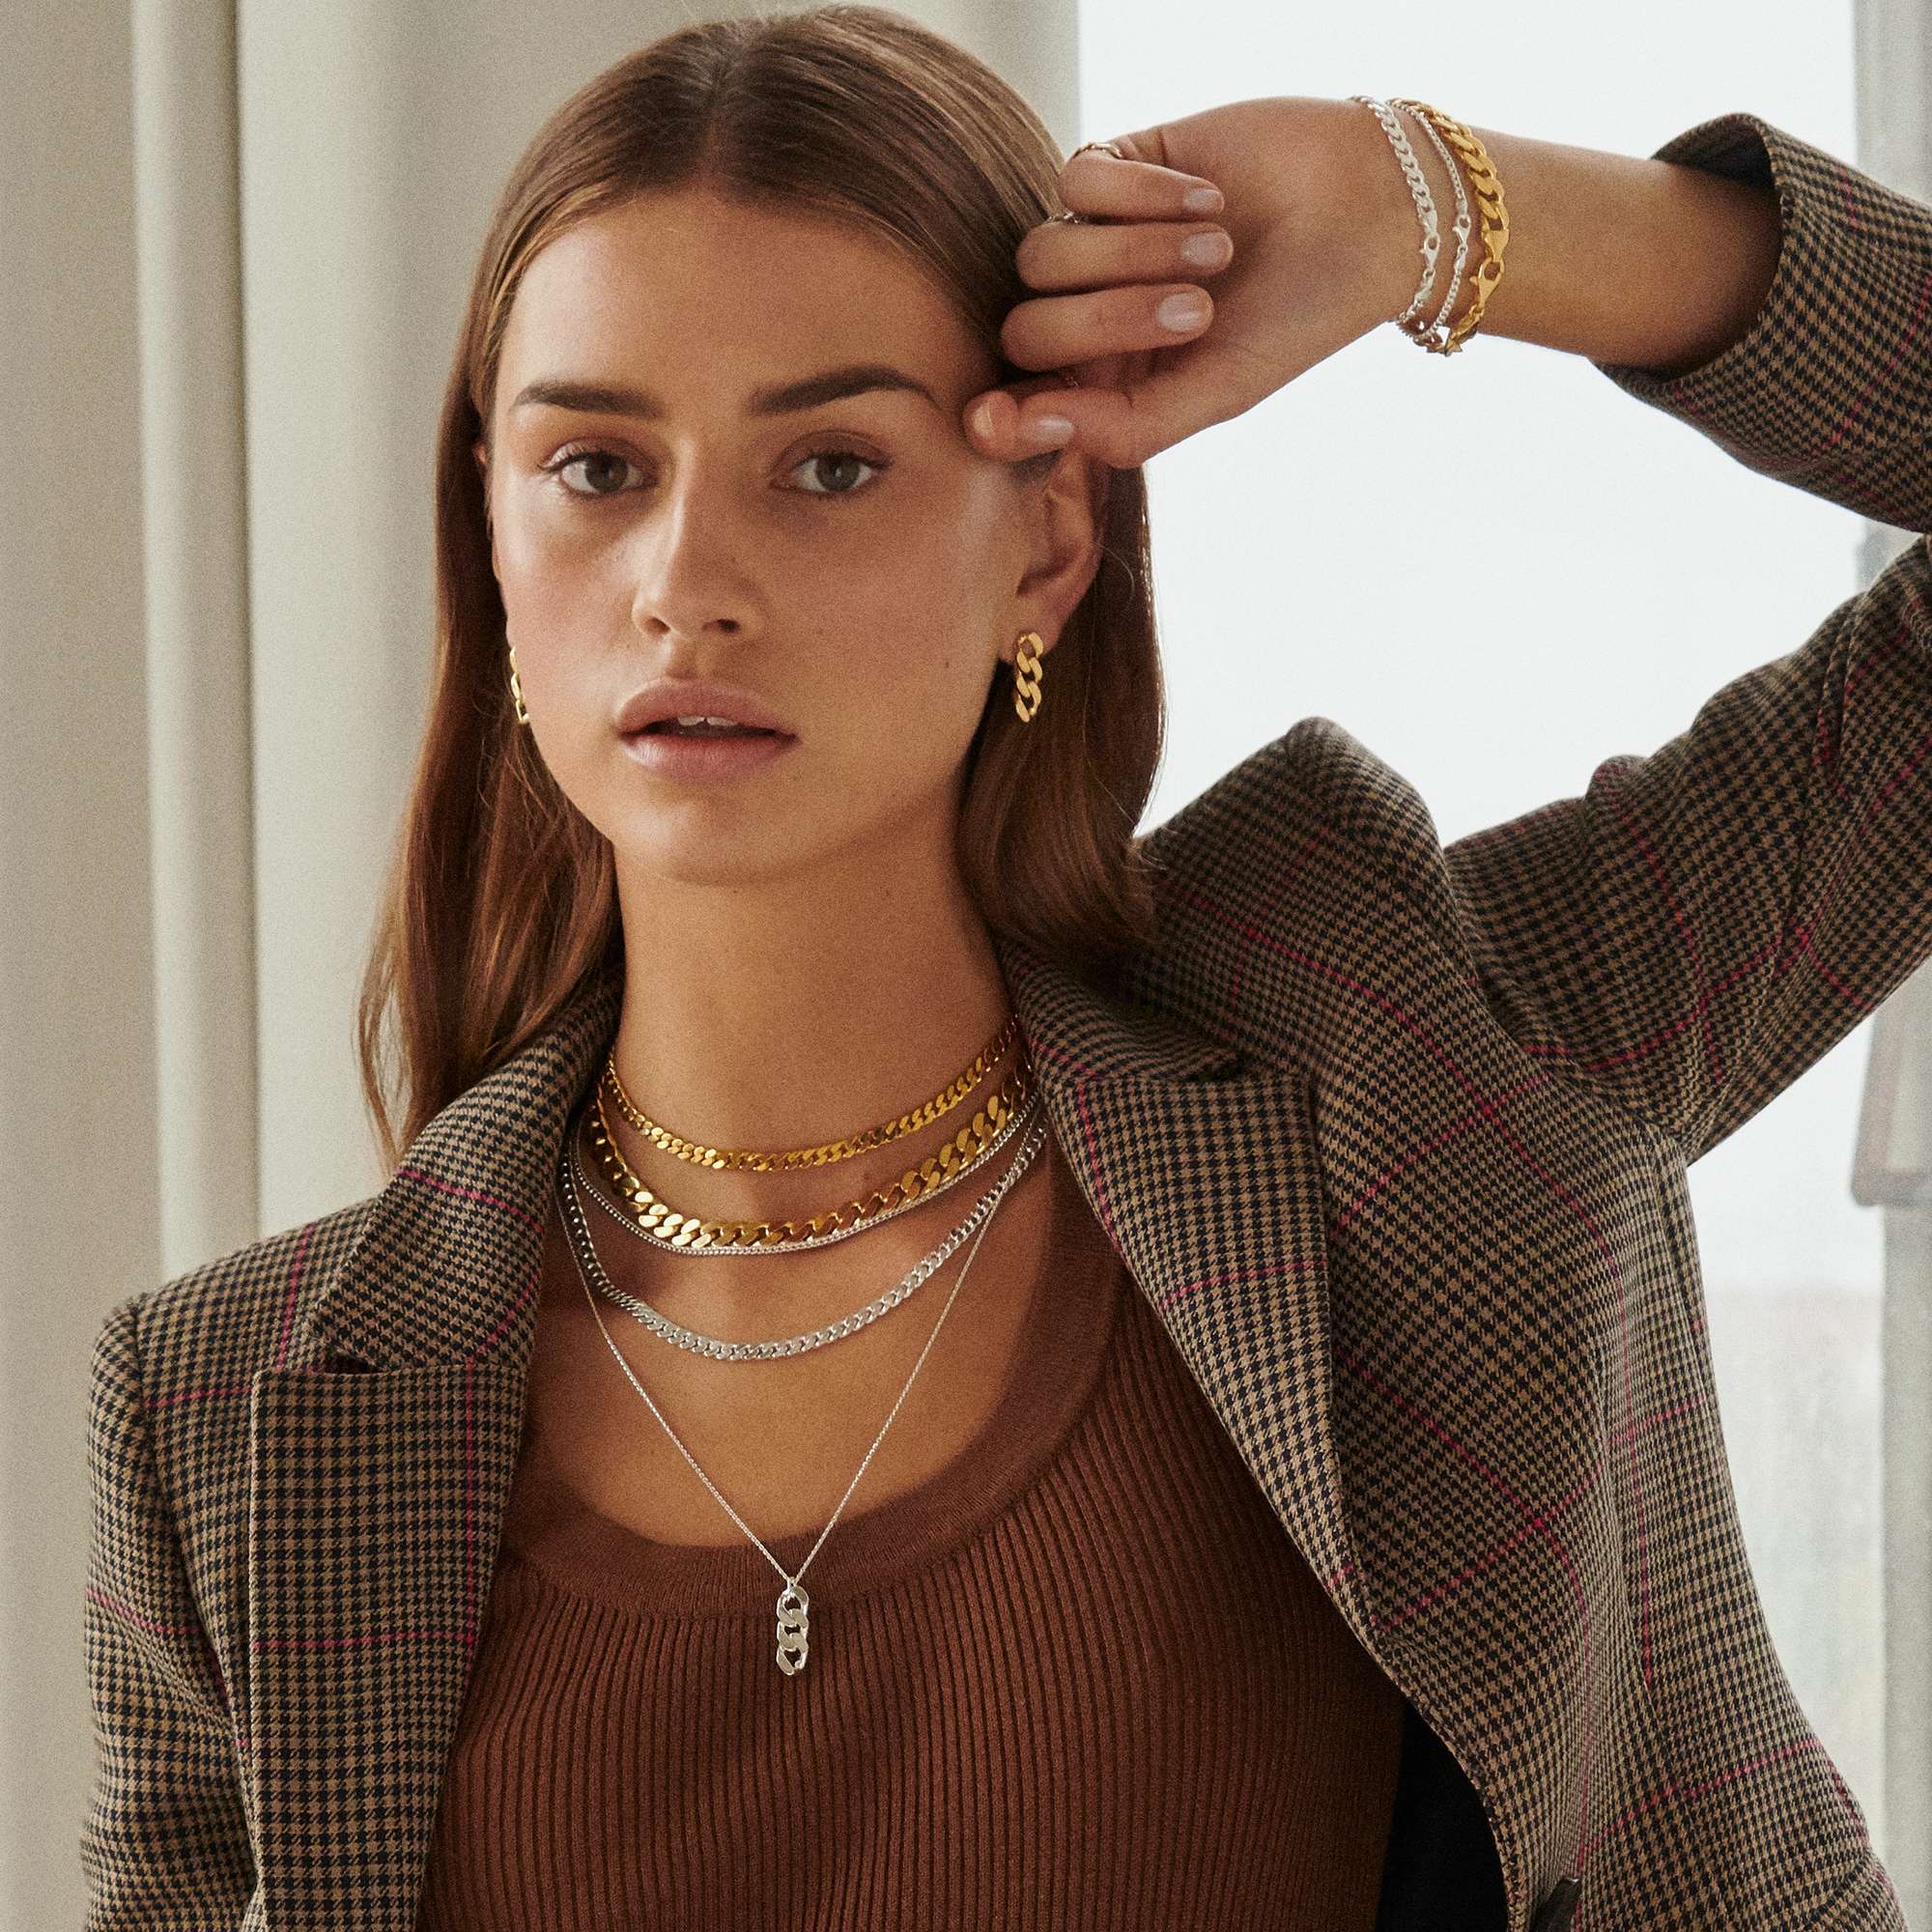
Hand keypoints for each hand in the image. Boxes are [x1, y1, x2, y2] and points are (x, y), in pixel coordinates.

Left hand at [963, 95, 1414, 468]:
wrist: (1365, 213)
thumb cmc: (1296, 318)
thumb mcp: (1219, 393)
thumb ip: (1124, 427)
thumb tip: (1027, 428)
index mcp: (1105, 385)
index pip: (1018, 405)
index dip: (997, 417)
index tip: (987, 421)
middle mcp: (1087, 316)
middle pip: (1028, 329)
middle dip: (1109, 321)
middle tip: (1200, 310)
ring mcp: (1093, 240)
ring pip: (1042, 254)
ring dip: (1135, 253)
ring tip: (1218, 250)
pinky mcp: (1113, 166)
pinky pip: (1077, 182)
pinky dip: (1145, 194)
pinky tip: (1208, 199)